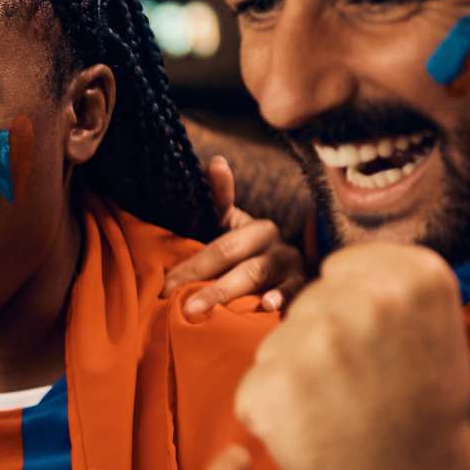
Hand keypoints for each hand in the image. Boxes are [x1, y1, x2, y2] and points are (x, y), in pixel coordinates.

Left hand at [162, 155, 307, 316]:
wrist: (291, 272)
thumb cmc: (249, 252)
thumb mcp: (231, 225)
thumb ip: (220, 197)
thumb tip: (217, 161)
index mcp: (252, 226)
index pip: (217, 242)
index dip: (191, 265)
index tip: (165, 286)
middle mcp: (272, 240)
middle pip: (231, 254)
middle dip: (200, 279)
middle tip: (179, 306)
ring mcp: (290, 263)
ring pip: (256, 273)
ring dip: (227, 291)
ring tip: (203, 308)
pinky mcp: (304, 284)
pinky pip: (294, 291)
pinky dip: (282, 298)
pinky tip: (267, 307)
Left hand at [233, 242, 469, 469]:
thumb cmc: (423, 409)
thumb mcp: (432, 325)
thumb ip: (385, 283)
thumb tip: (336, 260)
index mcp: (412, 276)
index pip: (341, 271)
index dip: (353, 314)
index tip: (380, 349)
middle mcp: (361, 299)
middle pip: (307, 306)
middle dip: (323, 344)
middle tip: (364, 388)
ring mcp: (312, 342)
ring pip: (278, 345)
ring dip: (296, 378)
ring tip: (342, 411)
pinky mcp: (270, 386)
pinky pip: (256, 387)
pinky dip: (274, 414)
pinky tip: (315, 434)